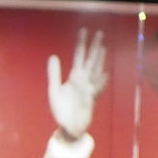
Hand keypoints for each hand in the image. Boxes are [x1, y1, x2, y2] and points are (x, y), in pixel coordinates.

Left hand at [48, 27, 108, 141]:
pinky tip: (103, 75)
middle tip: (100, 32)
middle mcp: (83, 81)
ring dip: (98, 60)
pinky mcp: (89, 101)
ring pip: (95, 71)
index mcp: (74, 78)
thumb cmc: (62, 109)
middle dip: (94, 47)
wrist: (68, 127)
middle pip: (90, 60)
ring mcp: (88, 90)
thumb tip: (53, 56)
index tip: (84, 30)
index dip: (81, 43)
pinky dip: (99, 83)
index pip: (79, 56)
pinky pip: (95, 90)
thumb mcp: (54, 90)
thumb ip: (54, 74)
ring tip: (101, 48)